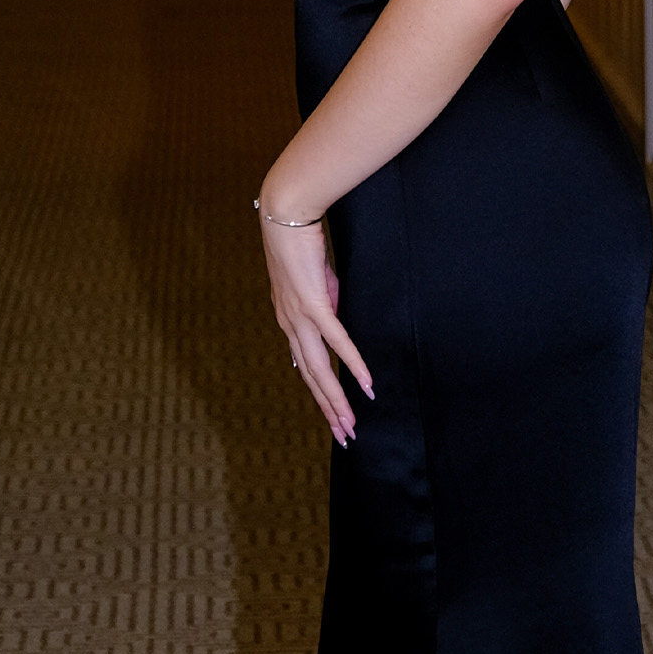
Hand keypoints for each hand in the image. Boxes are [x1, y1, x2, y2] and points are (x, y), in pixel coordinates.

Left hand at [261, 217, 373, 444]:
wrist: (287, 218)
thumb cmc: (299, 244)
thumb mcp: (315, 281)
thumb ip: (324, 303)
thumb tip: (334, 318)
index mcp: (289, 321)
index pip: (306, 367)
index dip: (320, 395)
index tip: (333, 416)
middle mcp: (291, 325)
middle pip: (311, 378)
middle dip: (329, 410)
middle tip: (345, 435)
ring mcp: (300, 317)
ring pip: (319, 369)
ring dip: (337, 399)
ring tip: (350, 422)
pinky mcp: (314, 304)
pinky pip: (337, 341)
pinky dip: (352, 364)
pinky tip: (366, 383)